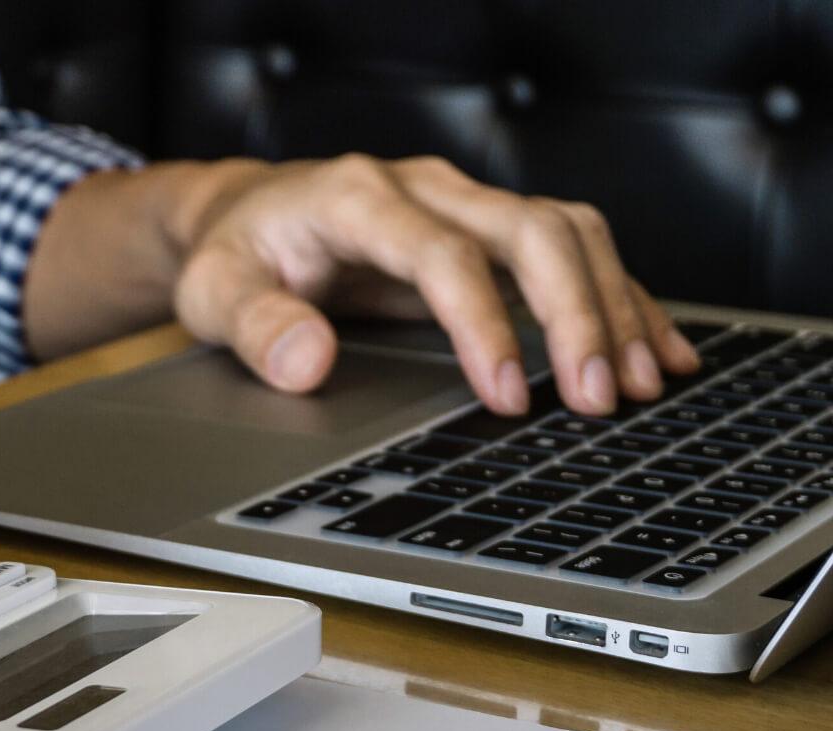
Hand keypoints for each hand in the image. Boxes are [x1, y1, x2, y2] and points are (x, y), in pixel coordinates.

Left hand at [25, 155, 700, 416]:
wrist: (244, 215)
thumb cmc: (235, 256)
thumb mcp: (216, 293)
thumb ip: (256, 326)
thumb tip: (308, 363)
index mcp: (357, 198)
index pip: (442, 255)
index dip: (483, 324)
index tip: (506, 395)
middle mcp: (425, 188)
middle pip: (530, 231)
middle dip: (576, 315)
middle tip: (599, 399)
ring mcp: (464, 202)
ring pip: (568, 233)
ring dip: (613, 306)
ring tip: (642, 386)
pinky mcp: (487, 228)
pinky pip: (574, 250)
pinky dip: (621, 297)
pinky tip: (657, 348)